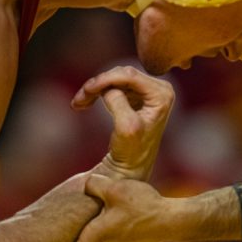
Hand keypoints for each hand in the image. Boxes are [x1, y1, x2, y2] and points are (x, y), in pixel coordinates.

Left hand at [54, 175, 165, 241]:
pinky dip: (105, 228)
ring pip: (95, 239)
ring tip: (93, 212)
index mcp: (95, 236)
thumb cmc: (142, 205)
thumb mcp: (115, 187)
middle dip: (71, 237)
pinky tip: (114, 212)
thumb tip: (86, 185)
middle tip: (62, 224)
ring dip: (92, 230)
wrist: (171, 220)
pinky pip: (108, 237)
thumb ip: (94, 185)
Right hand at [72, 65, 174, 179]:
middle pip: (121, 74)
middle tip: (78, 100)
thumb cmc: (132, 150)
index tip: (86, 90)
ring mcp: (148, 90)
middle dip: (98, 85)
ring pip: (115, 78)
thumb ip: (119, 102)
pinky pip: (114, 85)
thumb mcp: (126, 126)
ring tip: (78, 103)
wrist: (130, 167)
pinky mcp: (137, 95)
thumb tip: (109, 88)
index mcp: (162, 94)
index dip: (106, 79)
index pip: (130, 75)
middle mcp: (159, 88)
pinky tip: (84, 103)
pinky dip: (98, 93)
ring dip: (94, 89)